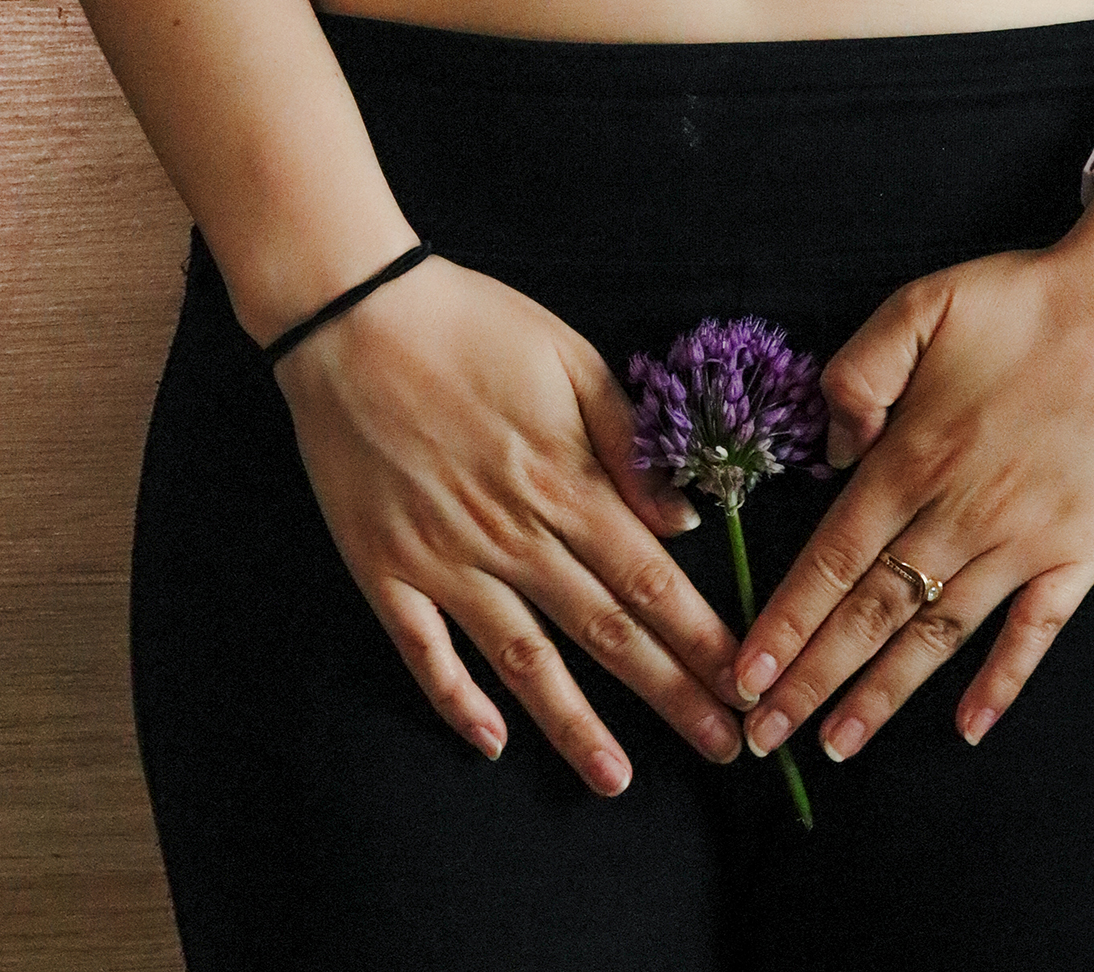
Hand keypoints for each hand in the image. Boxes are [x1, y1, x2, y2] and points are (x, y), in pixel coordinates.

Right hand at [273, 256, 749, 795]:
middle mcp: (511, 534)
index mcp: (565, 482)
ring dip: (574, 724)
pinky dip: (456, 701)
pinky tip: (492, 744)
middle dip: (670, 694)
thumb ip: (630, 444)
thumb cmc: (470, 326)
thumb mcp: (570, 358)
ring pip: (522, 658)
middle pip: (605, 630)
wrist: (349, 313)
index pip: (651, 579)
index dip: (701, 638)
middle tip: (721, 748)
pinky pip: (423, 650)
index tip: (745, 684)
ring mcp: (443, 558)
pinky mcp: (383, 567)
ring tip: (616, 780)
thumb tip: (684, 522)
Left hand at [733, 168, 1093, 759]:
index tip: (744, 678)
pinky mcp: (1082, 550)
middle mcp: (961, 513)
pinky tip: (967, 729)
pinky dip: (1002, 684)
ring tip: (837, 745)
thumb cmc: (1024, 301)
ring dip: (883, 694)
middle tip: (764, 736)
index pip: (830, 561)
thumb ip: (855, 377)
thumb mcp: (918, 307)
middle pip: (870, 613)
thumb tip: (831, 453)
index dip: (784, 624)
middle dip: (811, 680)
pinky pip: (1036, 632)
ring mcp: (1025, 540)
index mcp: (912, 457)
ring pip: (938, 634)